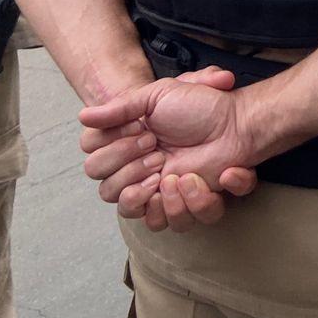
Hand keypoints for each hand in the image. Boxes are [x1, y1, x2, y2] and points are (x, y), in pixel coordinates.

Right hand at [80, 67, 258, 230]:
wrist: (235, 122)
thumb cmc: (199, 105)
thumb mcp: (158, 95)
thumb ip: (120, 107)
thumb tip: (83, 115)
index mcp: (126, 143)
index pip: (92, 159)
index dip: (111, 148)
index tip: (140, 129)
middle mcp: (135, 168)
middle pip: (105, 188)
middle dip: (130, 168)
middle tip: (157, 149)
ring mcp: (156, 188)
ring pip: (129, 209)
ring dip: (148, 192)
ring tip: (174, 174)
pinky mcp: (180, 203)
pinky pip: (162, 222)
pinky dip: (176, 205)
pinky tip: (191, 183)